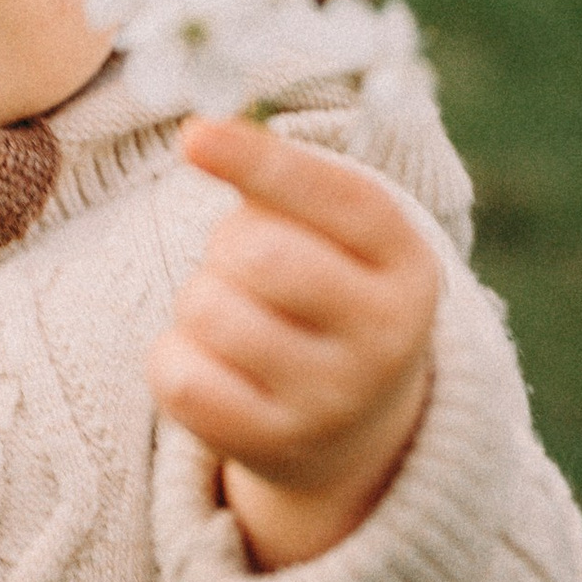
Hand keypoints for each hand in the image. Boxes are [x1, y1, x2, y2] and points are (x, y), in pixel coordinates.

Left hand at [151, 117, 436, 569]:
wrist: (354, 427)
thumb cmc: (329, 296)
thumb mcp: (342, 239)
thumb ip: (289, 185)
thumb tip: (205, 136)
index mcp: (408, 267)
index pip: (337, 198)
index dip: (261, 161)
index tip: (194, 135)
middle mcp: (384, 339)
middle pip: (258, 253)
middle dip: (227, 244)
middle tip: (244, 264)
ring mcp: (329, 400)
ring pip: (208, 310)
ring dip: (199, 299)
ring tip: (235, 316)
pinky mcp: (270, 446)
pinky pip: (179, 377)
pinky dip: (173, 356)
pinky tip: (211, 363)